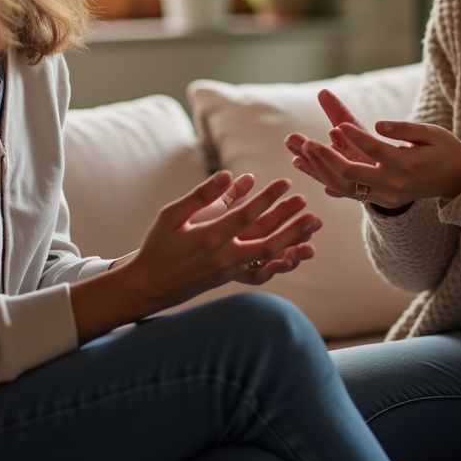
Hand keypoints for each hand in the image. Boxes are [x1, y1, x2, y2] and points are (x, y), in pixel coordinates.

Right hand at [119, 171, 321, 314]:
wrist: (149, 286)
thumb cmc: (158, 246)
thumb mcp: (172, 214)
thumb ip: (201, 195)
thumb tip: (228, 174)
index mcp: (209, 238)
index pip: (246, 216)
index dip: (268, 198)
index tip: (286, 182)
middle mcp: (223, 258)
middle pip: (266, 241)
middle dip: (290, 223)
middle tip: (309, 207)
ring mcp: (229, 272)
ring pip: (268, 258)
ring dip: (292, 242)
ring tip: (311, 228)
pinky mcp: (230, 279)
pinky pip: (261, 272)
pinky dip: (279, 262)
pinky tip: (294, 251)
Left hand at [286, 89, 460, 208]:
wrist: (458, 180)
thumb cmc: (444, 149)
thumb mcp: (431, 133)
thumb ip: (404, 129)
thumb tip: (380, 125)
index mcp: (408, 164)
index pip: (375, 150)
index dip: (355, 137)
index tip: (336, 125)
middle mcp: (394, 184)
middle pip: (352, 174)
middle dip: (326, 158)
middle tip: (305, 142)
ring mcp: (387, 195)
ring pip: (346, 187)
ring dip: (320, 171)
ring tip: (298, 154)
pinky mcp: (382, 200)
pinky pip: (349, 193)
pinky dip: (328, 181)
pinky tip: (309, 168)